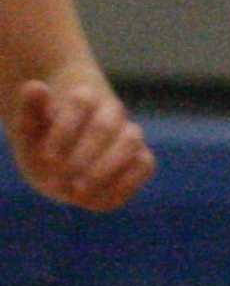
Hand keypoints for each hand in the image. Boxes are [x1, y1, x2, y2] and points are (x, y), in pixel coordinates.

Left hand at [9, 75, 154, 210]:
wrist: (62, 155)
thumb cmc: (43, 141)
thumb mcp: (29, 129)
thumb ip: (30, 111)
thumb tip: (35, 86)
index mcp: (84, 98)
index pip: (81, 102)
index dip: (64, 131)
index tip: (45, 158)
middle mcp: (112, 113)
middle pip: (106, 125)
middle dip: (82, 155)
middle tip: (57, 181)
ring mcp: (128, 135)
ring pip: (131, 140)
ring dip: (104, 168)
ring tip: (77, 191)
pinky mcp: (139, 159)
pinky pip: (144, 165)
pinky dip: (125, 183)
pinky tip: (96, 199)